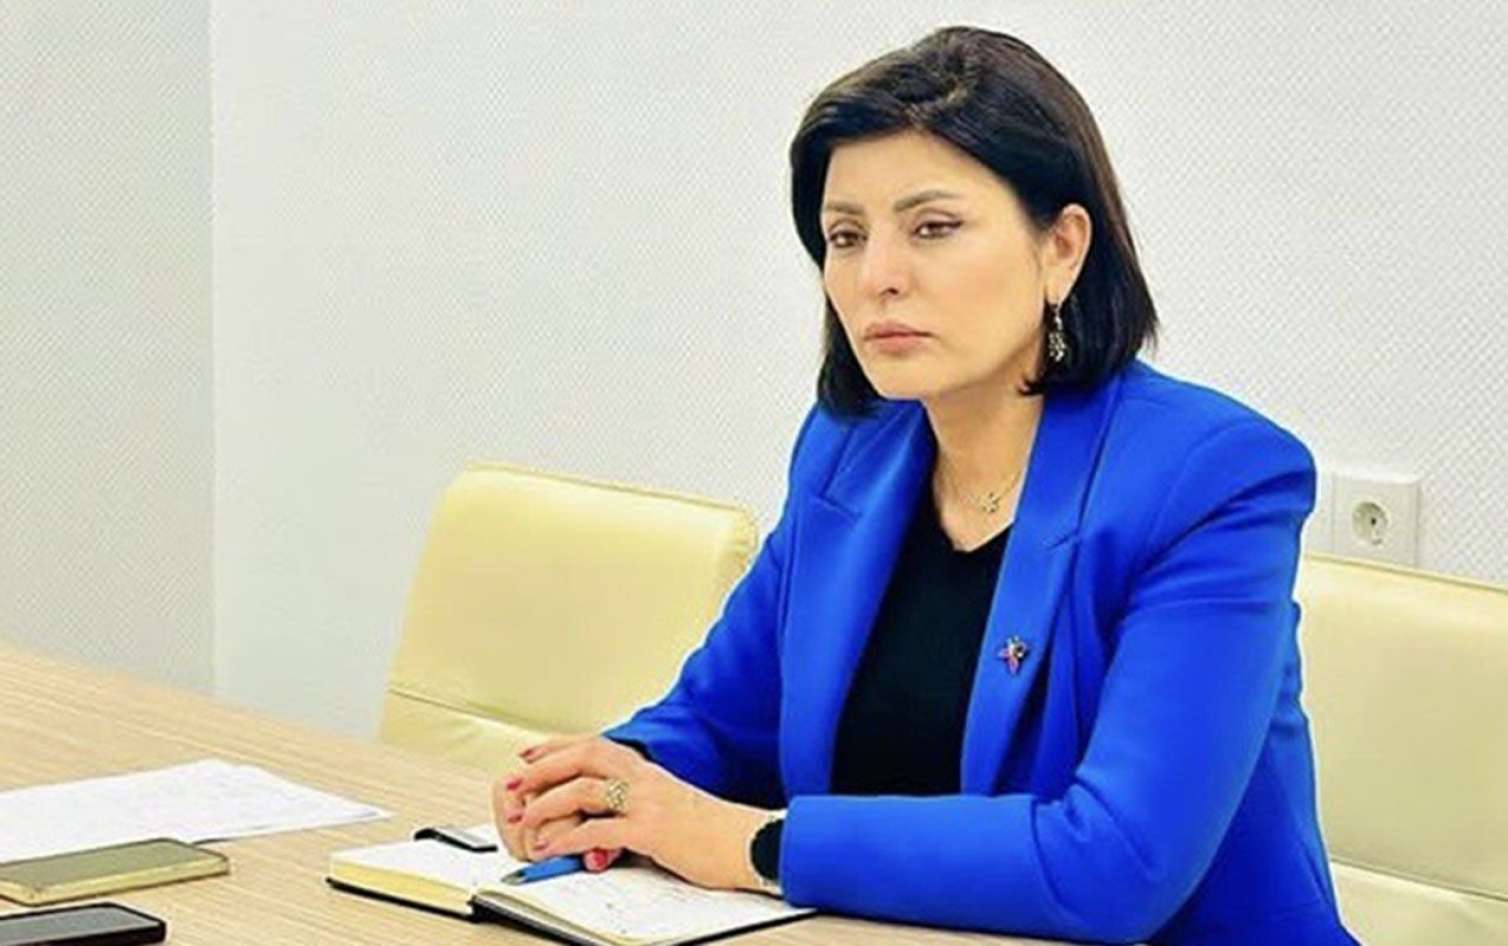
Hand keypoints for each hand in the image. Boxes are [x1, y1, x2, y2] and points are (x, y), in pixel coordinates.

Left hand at [509, 734, 772, 891]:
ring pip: (584, 789)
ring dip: (547, 803)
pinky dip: (568, 838)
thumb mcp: (672, 805)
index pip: (595, 745)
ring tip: (526, 819)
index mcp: (648, 771)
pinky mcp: (650, 831)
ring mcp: (647, 803)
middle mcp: (645, 779)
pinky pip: (598, 830)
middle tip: (515, 781)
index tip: (530, 754)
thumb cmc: (713, 830)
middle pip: (584, 756)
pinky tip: (553, 848)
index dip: (558, 747)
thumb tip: (611, 815)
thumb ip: (640, 802)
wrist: (750, 842)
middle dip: (543, 767)